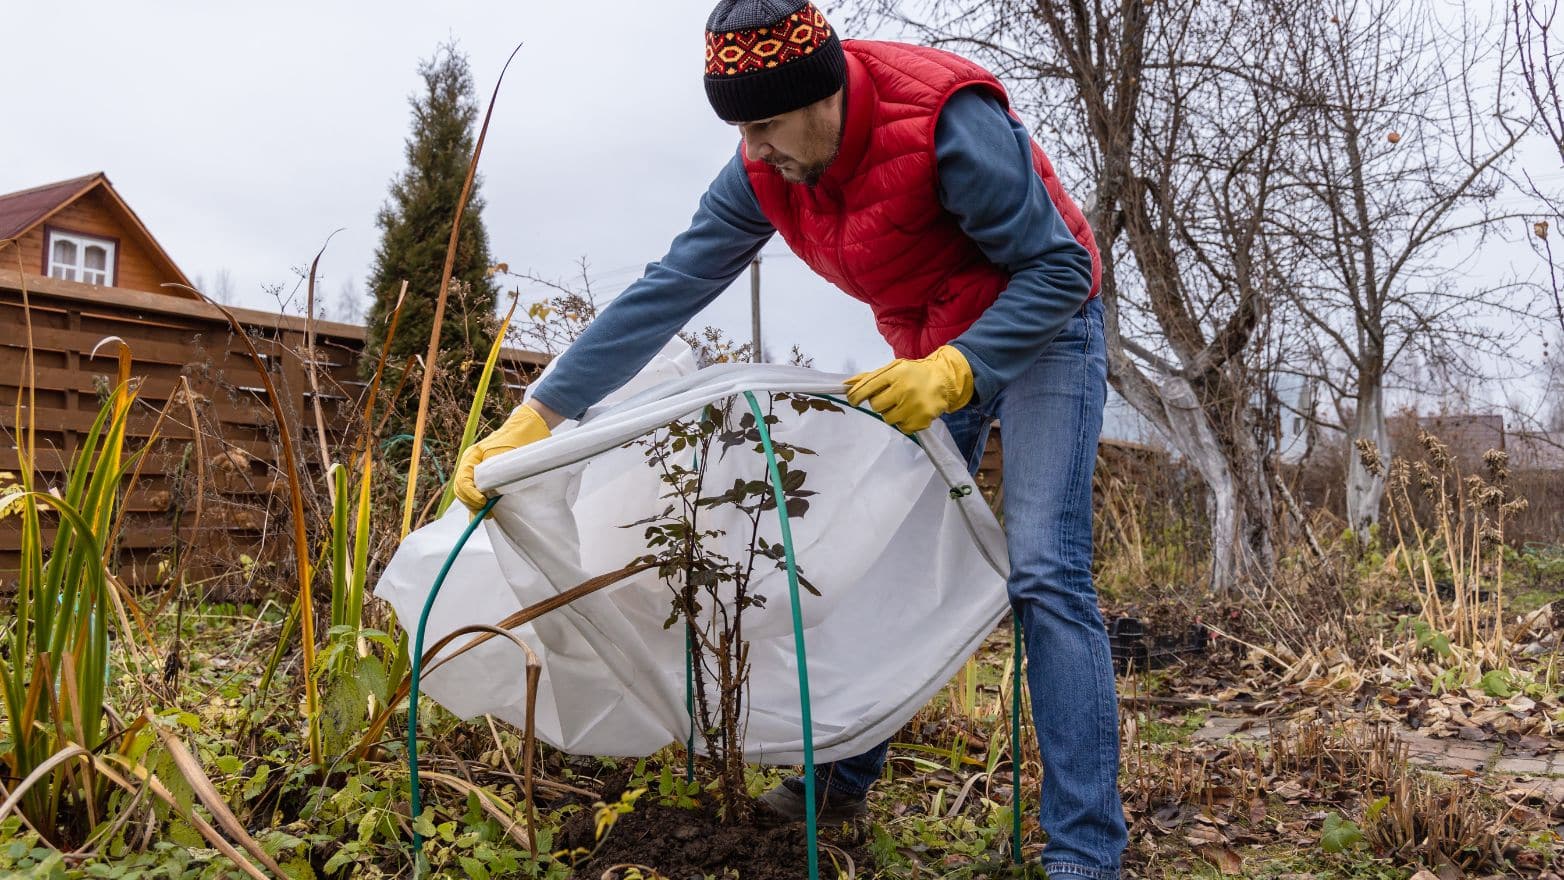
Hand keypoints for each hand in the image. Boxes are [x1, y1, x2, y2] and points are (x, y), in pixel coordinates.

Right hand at [454, 403, 552, 510]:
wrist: (528, 428)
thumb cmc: (518, 439)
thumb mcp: (506, 455)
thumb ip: (496, 472)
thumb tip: (490, 494)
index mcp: (472, 457)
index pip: (463, 481)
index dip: (471, 494)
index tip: (483, 501)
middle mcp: (471, 464)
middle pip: (462, 489)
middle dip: (472, 503)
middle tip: (487, 513)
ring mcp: (477, 471)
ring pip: (467, 493)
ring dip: (474, 506)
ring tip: (488, 515)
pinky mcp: (487, 477)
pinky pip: (476, 492)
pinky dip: (478, 504)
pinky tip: (483, 513)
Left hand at [844, 345, 974, 432]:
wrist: (943, 379)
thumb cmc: (913, 374)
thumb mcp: (892, 369)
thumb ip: (869, 377)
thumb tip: (845, 384)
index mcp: (895, 373)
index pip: (867, 387)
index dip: (856, 396)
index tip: (853, 400)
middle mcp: (904, 388)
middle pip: (876, 405)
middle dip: (879, 402)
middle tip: (889, 397)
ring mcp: (914, 405)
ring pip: (887, 418)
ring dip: (891, 413)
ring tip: (902, 404)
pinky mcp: (922, 419)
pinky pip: (902, 428)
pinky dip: (904, 422)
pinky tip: (911, 411)